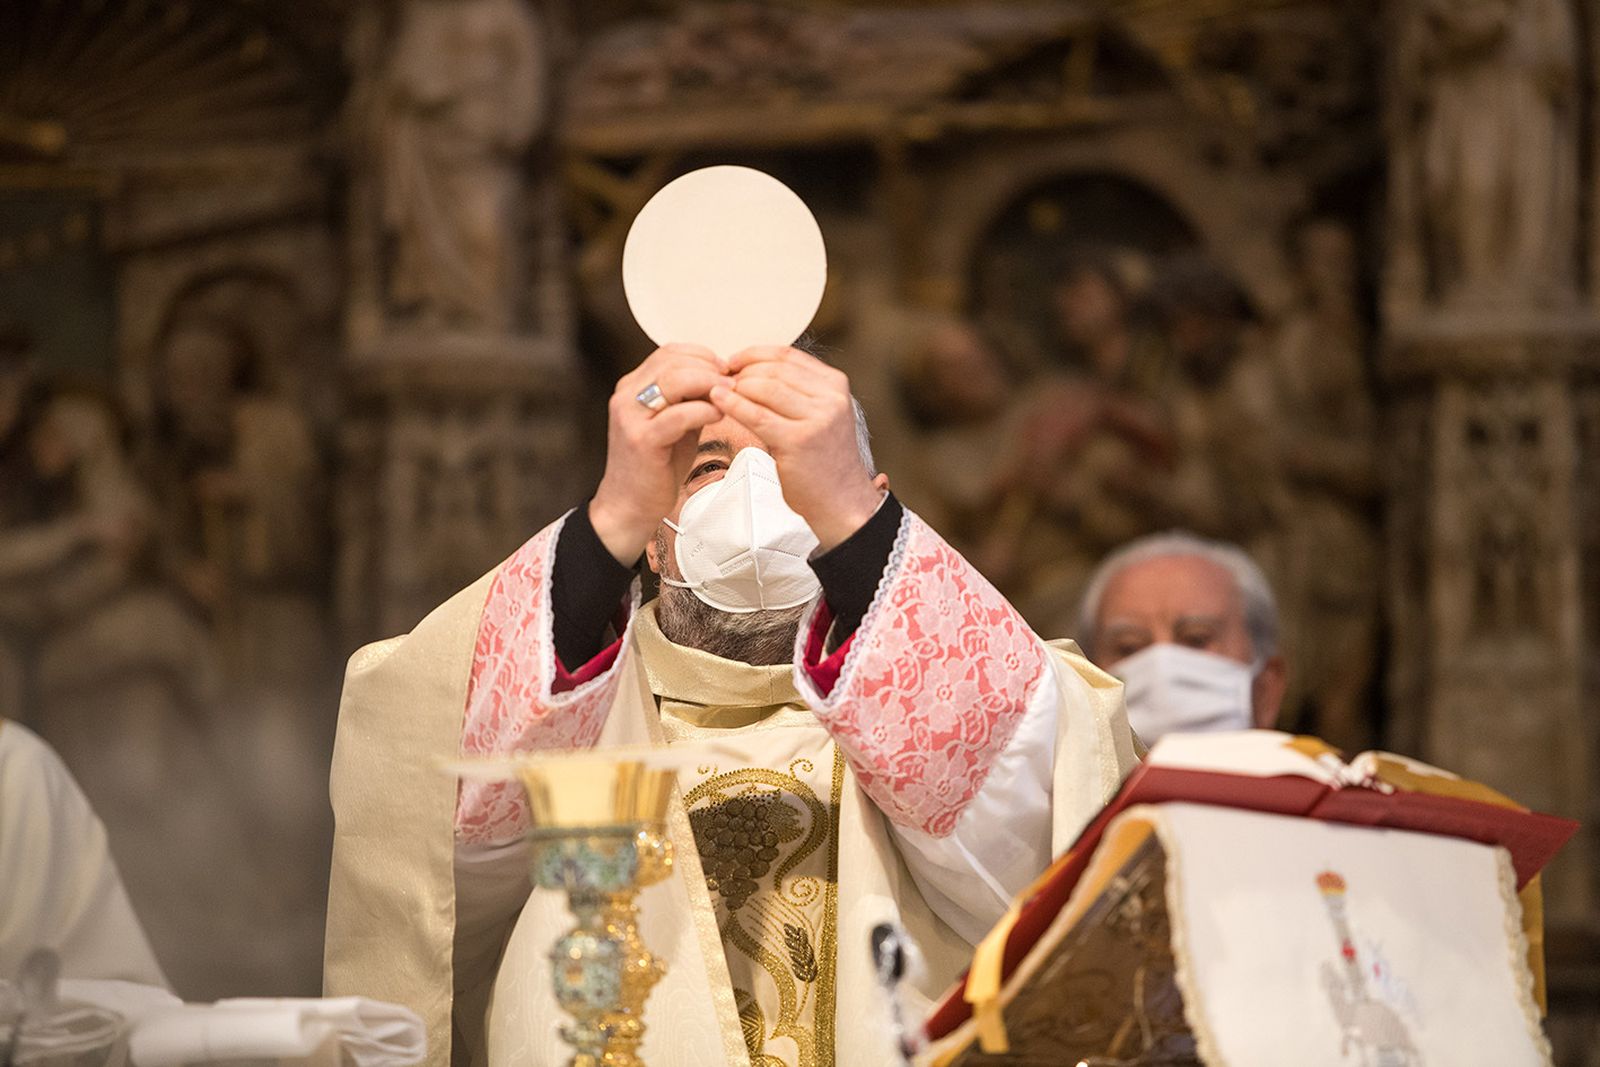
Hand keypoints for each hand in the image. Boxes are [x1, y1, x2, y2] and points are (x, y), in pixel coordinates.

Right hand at [589, 344, 730, 563]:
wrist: (630, 504)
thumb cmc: (655, 465)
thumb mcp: (675, 422)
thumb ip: (691, 399)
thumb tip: (721, 379)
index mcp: (633, 387)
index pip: (669, 351)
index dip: (702, 355)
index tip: (724, 369)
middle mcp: (627, 396)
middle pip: (673, 360)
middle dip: (709, 368)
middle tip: (733, 381)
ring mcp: (631, 416)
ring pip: (675, 380)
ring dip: (709, 384)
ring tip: (729, 396)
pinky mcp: (641, 440)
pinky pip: (679, 415)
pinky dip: (704, 411)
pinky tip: (719, 416)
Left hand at [711, 346, 881, 551]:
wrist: (842, 501)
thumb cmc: (824, 461)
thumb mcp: (819, 414)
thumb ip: (795, 391)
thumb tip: (751, 371)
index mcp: (835, 384)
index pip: (787, 355)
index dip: (753, 354)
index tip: (732, 361)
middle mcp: (830, 397)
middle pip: (773, 369)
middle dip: (741, 372)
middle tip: (720, 380)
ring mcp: (817, 418)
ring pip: (764, 388)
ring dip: (735, 387)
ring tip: (717, 392)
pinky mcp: (798, 440)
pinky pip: (756, 415)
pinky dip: (733, 405)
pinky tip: (718, 401)